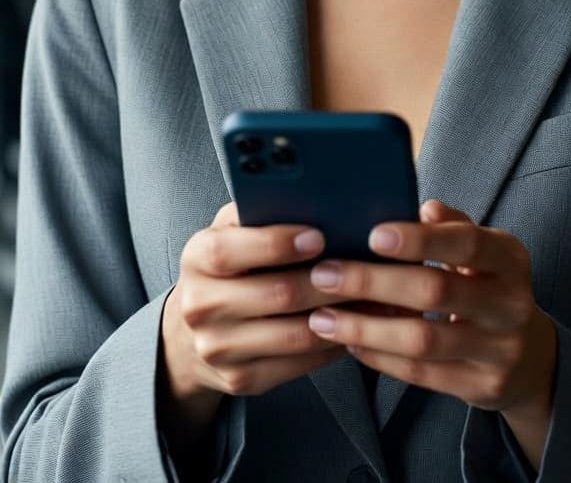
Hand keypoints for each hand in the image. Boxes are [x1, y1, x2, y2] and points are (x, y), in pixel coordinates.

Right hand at [163, 200, 347, 400]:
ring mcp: (219, 348)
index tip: (318, 235)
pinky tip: (354, 326)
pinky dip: (333, 344)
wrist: (192, 334)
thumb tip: (312, 199)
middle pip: (276, 294)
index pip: (231, 250)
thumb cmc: (228, 267)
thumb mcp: (231, 231)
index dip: (277, 243)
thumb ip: (259, 212)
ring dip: (340, 315)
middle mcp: (201, 306)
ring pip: (295, 334)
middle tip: (363, 267)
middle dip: (327, 280)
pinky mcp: (242, 379)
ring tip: (370, 296)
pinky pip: (300, 364)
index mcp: (196, 259)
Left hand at [306, 198, 557, 417]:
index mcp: (509, 258)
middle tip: (324, 275)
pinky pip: (421, 373)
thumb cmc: (487, 287)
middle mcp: (511, 303)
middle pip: (436, 291)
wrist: (529, 357)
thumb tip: (423, 207)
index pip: (467, 243)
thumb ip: (453, 227)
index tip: (373, 235)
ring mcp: (500, 349)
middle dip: (374, 282)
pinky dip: (379, 357)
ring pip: (423, 339)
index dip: (421, 240)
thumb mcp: (483, 252)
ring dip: (366, 328)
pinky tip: (349, 343)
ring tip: (322, 317)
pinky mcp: (482, 386)